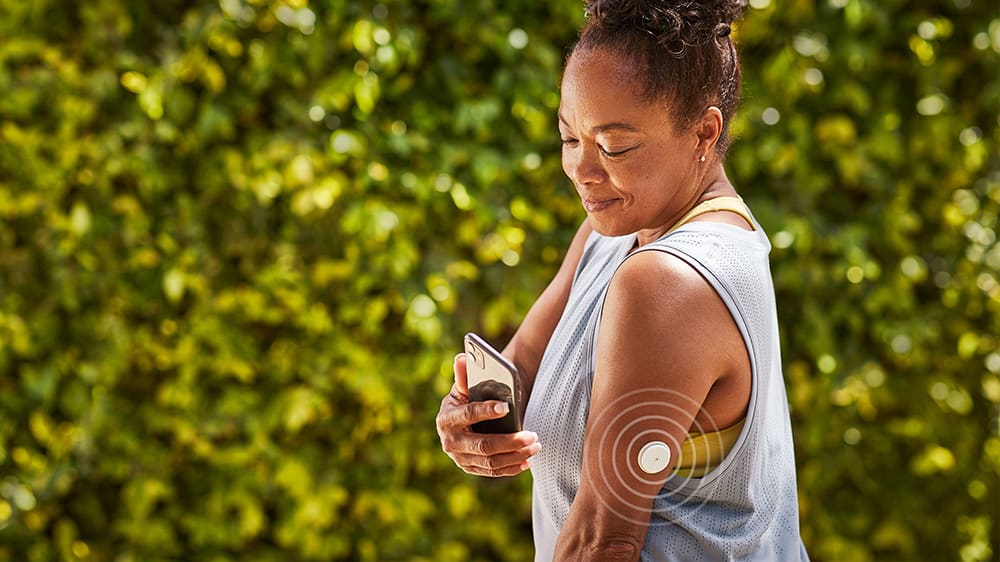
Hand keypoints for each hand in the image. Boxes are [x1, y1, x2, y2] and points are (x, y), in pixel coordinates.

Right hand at [436, 353, 540, 476]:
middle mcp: (450, 442)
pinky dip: (511, 468)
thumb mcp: (463, 387)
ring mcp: (459, 458)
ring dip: (516, 456)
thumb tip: (462, 358)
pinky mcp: (469, 468)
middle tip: (533, 436)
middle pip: (483, 445)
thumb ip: (464, 375)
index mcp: (447, 418)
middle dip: (510, 442)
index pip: (468, 414)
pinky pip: (492, 471)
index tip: (507, 407)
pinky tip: (527, 461)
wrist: (459, 422)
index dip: (487, 410)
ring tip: (535, 446)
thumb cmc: (466, 399)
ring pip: (491, 462)